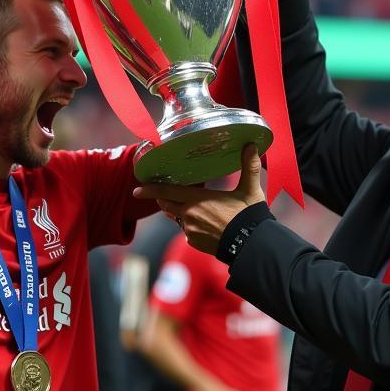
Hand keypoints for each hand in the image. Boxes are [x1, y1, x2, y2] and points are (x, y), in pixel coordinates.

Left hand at [133, 145, 265, 255]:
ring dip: (180, 212)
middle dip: (163, 199)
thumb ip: (249, 166)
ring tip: (193, 208)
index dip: (149, 190)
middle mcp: (188, 215)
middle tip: (164, 193)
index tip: (136, 190)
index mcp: (196, 200)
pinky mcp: (194, 243)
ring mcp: (189, 231)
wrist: (250, 245)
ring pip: (177, 218)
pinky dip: (191, 226)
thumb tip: (253, 145)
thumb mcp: (250, 189)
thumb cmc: (248, 216)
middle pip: (166, 205)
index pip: (165, 192)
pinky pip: (187, 232)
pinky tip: (205, 225)